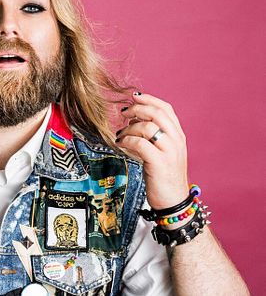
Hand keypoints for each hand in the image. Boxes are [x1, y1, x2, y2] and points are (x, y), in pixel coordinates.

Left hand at [115, 92, 188, 209]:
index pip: (166, 109)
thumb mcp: (162, 151)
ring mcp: (170, 152)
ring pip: (148, 127)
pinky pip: (140, 144)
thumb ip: (153, 135)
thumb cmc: (163, 176)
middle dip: (137, 109)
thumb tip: (133, 119)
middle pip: (157, 114)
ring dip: (129, 128)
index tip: (133, 96)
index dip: (149, 99)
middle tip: (123, 113)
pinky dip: (127, 141)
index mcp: (178, 136)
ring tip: (120, 135)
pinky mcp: (160, 163)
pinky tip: (120, 145)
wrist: (173, 201)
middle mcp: (177, 141)